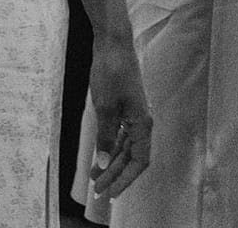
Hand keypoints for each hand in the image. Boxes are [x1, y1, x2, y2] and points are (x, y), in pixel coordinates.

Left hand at [87, 33, 152, 198]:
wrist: (112, 44)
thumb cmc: (111, 71)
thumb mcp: (104, 107)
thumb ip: (105, 137)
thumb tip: (102, 163)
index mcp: (143, 124)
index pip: (139, 162)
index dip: (125, 180)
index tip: (110, 193)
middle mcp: (142, 122)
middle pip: (131, 158)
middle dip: (114, 175)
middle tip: (97, 191)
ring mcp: (134, 115)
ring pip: (125, 148)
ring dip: (111, 163)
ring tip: (95, 178)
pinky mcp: (125, 108)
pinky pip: (120, 135)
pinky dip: (110, 147)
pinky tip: (99, 156)